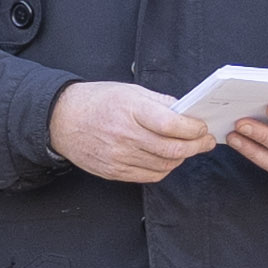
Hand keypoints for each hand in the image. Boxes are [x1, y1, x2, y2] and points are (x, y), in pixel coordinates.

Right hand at [49, 81, 216, 185]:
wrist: (62, 120)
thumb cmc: (96, 102)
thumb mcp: (129, 91)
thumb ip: (160, 102)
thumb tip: (186, 113)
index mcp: (130, 110)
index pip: (172, 125)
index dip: (194, 128)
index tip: (202, 127)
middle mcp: (125, 135)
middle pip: (173, 149)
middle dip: (196, 146)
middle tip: (205, 141)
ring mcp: (119, 156)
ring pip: (164, 165)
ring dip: (181, 158)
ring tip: (186, 148)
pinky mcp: (114, 172)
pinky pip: (150, 176)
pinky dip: (164, 168)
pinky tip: (166, 159)